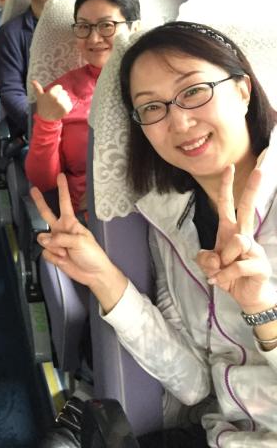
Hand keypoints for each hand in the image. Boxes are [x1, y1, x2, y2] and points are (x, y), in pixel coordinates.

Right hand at [31, 174, 121, 293]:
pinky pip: (45, 252)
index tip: (60, 176)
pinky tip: (62, 259)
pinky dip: (53, 257)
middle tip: (32, 189)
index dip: (63, 189)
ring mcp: (56, 242)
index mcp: (70, 222)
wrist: (93, 274)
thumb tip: (45, 240)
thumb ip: (61, 238)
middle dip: (39, 201)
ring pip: (42, 238)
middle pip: (46, 213)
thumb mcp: (80, 241)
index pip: (65, 202)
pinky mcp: (53, 254)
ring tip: (64, 252)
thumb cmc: (92, 254)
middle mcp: (61, 229)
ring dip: (52, 246)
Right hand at [32, 80, 73, 120]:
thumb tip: (33, 80)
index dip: (56, 91)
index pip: (59, 87)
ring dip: (64, 101)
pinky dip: (67, 106)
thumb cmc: (42, 105)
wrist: (46, 118)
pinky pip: (70, 104)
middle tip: (55, 101)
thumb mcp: (39, 96)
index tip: (52, 96)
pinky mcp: (66, 109)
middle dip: (60, 95)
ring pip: (67, 98)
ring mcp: (62, 104)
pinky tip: (61, 108)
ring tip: (58, 105)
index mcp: (51, 93)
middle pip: (64, 92)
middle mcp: (57, 98)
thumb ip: (37, 87)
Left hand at [196, 165, 273, 312]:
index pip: (228, 205)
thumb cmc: (228, 275)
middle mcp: (244, 236)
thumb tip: (214, 258)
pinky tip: (223, 282)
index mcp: (230, 231)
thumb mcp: (209, 265)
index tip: (229, 167)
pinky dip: (225, 276)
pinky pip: (237, 265)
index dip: (227, 187)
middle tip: (260, 171)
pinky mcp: (260, 265)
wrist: (246, 297)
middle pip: (248, 209)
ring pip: (237, 241)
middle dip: (252, 190)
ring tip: (221, 272)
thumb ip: (205, 259)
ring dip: (223, 260)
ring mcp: (255, 250)